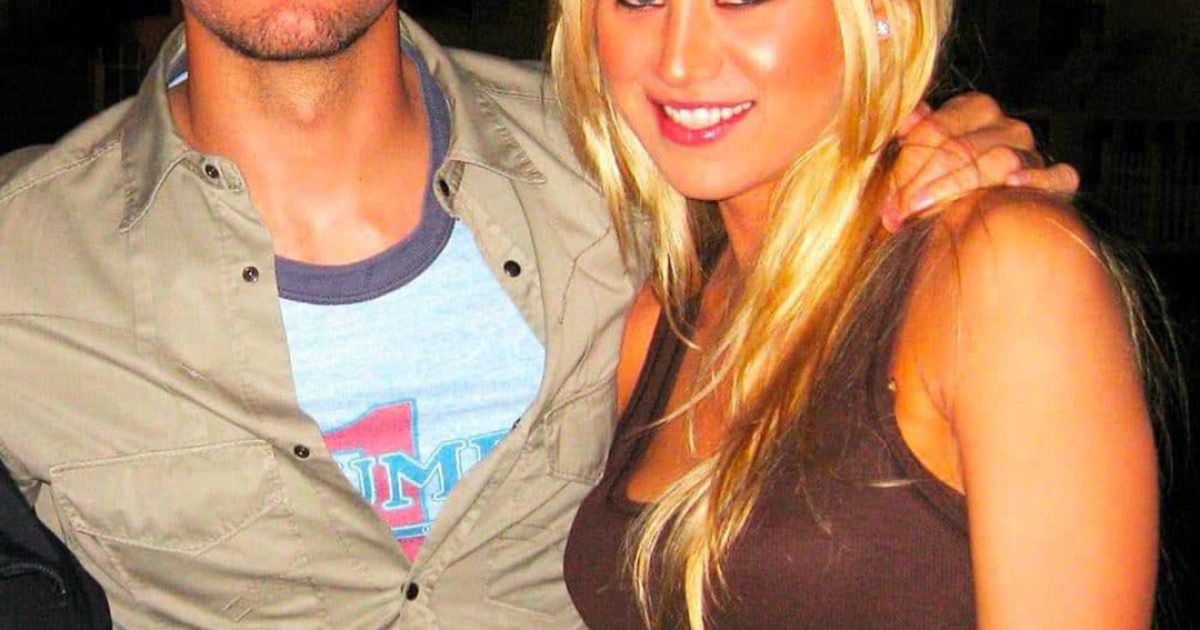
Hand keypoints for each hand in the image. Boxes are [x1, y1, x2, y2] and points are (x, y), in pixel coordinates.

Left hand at [881, 93, 1080, 231]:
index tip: (887, 201)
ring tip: (926, 211)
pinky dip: (1038, 179)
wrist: (973, 226)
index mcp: (974, 109)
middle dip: (923, 183)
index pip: (936, 129)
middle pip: (962, 147)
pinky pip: (1058, 176)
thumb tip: (903, 120)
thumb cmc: (935, 188)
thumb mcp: (915, 159)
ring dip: (958, 188)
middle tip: (898, 214)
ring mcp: (1033, 152)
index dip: (906, 166)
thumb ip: (909, 136)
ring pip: (1000, 160)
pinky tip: (1012, 185)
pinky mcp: (1057, 181)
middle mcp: (1007, 126)